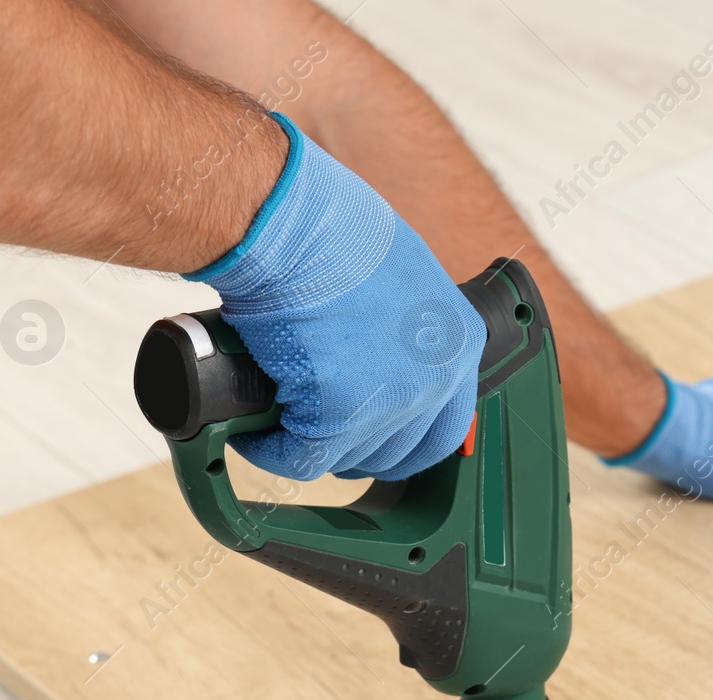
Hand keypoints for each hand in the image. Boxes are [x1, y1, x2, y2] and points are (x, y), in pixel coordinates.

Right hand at [186, 114, 484, 481]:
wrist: (294, 228)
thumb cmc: (332, 232)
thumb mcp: (398, 277)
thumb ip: (402, 324)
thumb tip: (375, 353)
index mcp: (459, 342)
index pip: (445, 423)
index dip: (403, 437)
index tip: (372, 435)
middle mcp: (437, 378)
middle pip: (399, 449)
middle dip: (356, 448)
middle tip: (319, 433)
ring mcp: (392, 401)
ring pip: (349, 457)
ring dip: (313, 449)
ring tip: (281, 424)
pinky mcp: (339, 416)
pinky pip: (302, 459)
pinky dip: (272, 452)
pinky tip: (254, 436)